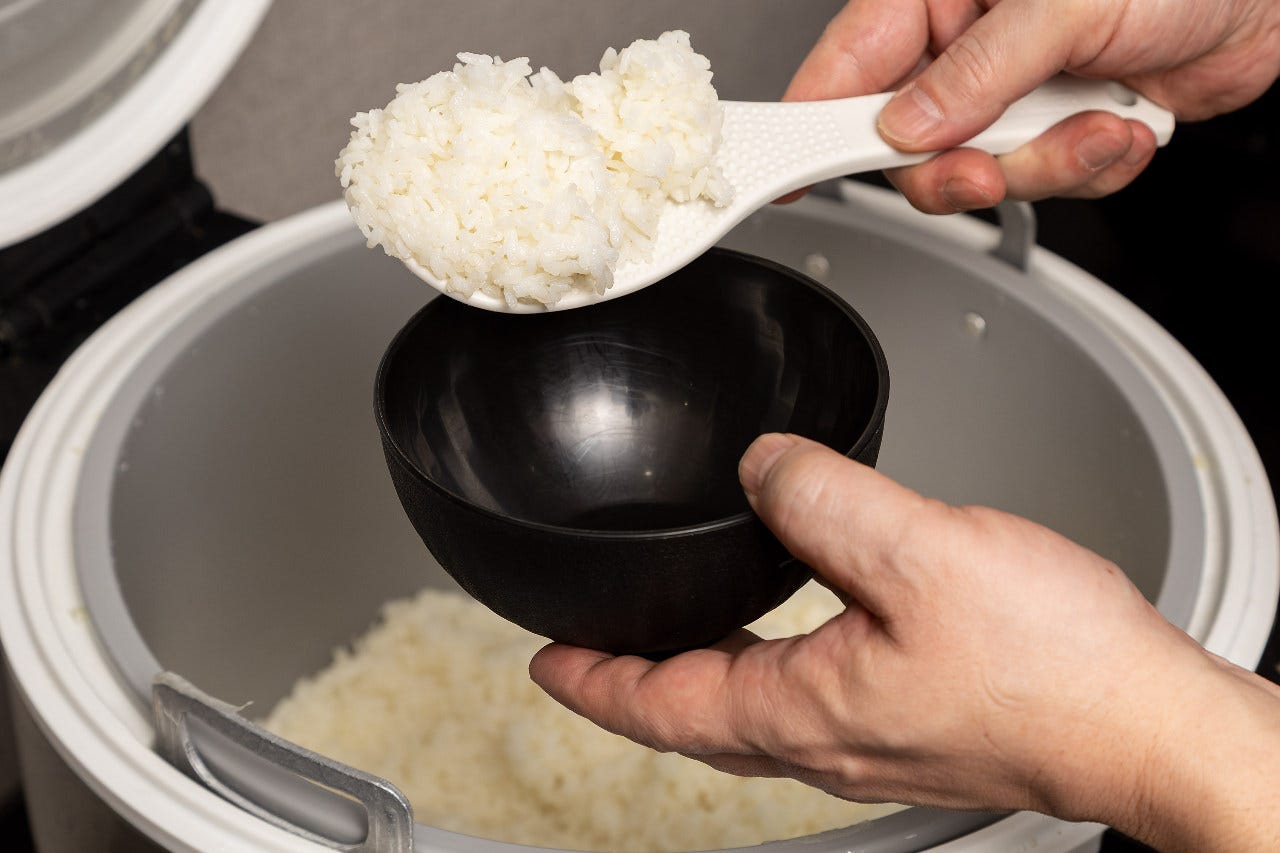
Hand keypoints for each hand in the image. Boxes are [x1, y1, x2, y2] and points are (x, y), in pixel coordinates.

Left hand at [531, 433, 1279, 851]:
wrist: (1150, 723)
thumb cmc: (1059, 670)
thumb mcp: (922, 553)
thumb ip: (824, 499)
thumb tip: (764, 468)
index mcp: (801, 711)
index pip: (657, 707)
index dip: (590, 679)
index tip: (544, 659)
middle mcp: (825, 742)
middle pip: (689, 717)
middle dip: (629, 681)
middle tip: (590, 648)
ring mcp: (869, 740)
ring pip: (744, 711)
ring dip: (692, 674)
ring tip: (667, 632)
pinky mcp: (912, 724)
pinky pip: (803, 697)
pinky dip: (760, 662)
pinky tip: (785, 626)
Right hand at [781, 0, 1279, 211]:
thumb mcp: (1064, 3)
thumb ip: (979, 69)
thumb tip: (909, 124)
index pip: (846, 68)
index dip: (806, 125)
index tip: (782, 173)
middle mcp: (967, 48)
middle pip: (908, 144)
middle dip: (957, 171)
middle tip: (989, 166)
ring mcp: (1011, 92)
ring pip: (980, 174)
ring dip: (1044, 165)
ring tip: (1095, 123)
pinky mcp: (1056, 128)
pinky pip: (1044, 182)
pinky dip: (1088, 168)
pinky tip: (1118, 125)